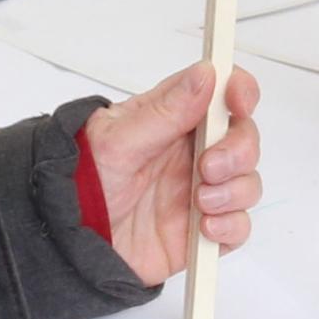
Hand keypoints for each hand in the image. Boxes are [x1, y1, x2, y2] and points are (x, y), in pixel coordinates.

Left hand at [82, 64, 262, 284]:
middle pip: (244, 138)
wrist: (71, 242)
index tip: (237, 102)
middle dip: (238, 151)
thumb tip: (205, 75)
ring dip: (234, 191)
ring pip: (248, 181)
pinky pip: (239, 226)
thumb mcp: (117, 141)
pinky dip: (231, 226)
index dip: (240, 90)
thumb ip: (165, 111)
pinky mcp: (202, 229)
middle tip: (207, 167)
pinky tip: (205, 227)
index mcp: (173, 119)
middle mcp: (192, 152)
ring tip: (200, 202)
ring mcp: (200, 190)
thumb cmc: (82, 183)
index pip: (222, 92)